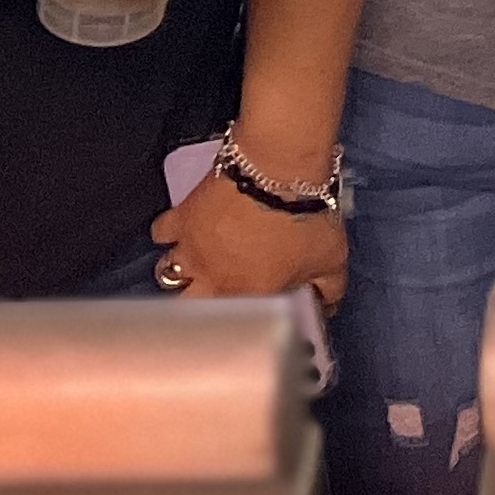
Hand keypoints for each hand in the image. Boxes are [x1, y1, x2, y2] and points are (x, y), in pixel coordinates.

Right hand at [153, 157, 350, 305]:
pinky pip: (161, 232)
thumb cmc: (307, 216)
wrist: (279, 168)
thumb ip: (328, 292)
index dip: (236, 324)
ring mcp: (192, 249)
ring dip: (179, 272)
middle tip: (211, 296)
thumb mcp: (333, 261)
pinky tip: (181, 232)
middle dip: (196, 305)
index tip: (245, 317)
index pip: (233, 327)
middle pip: (187, 308)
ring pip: (168, 274)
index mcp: (248, 297)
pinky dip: (168, 234)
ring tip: (194, 266)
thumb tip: (325, 309)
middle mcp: (212, 280)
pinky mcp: (182, 217)